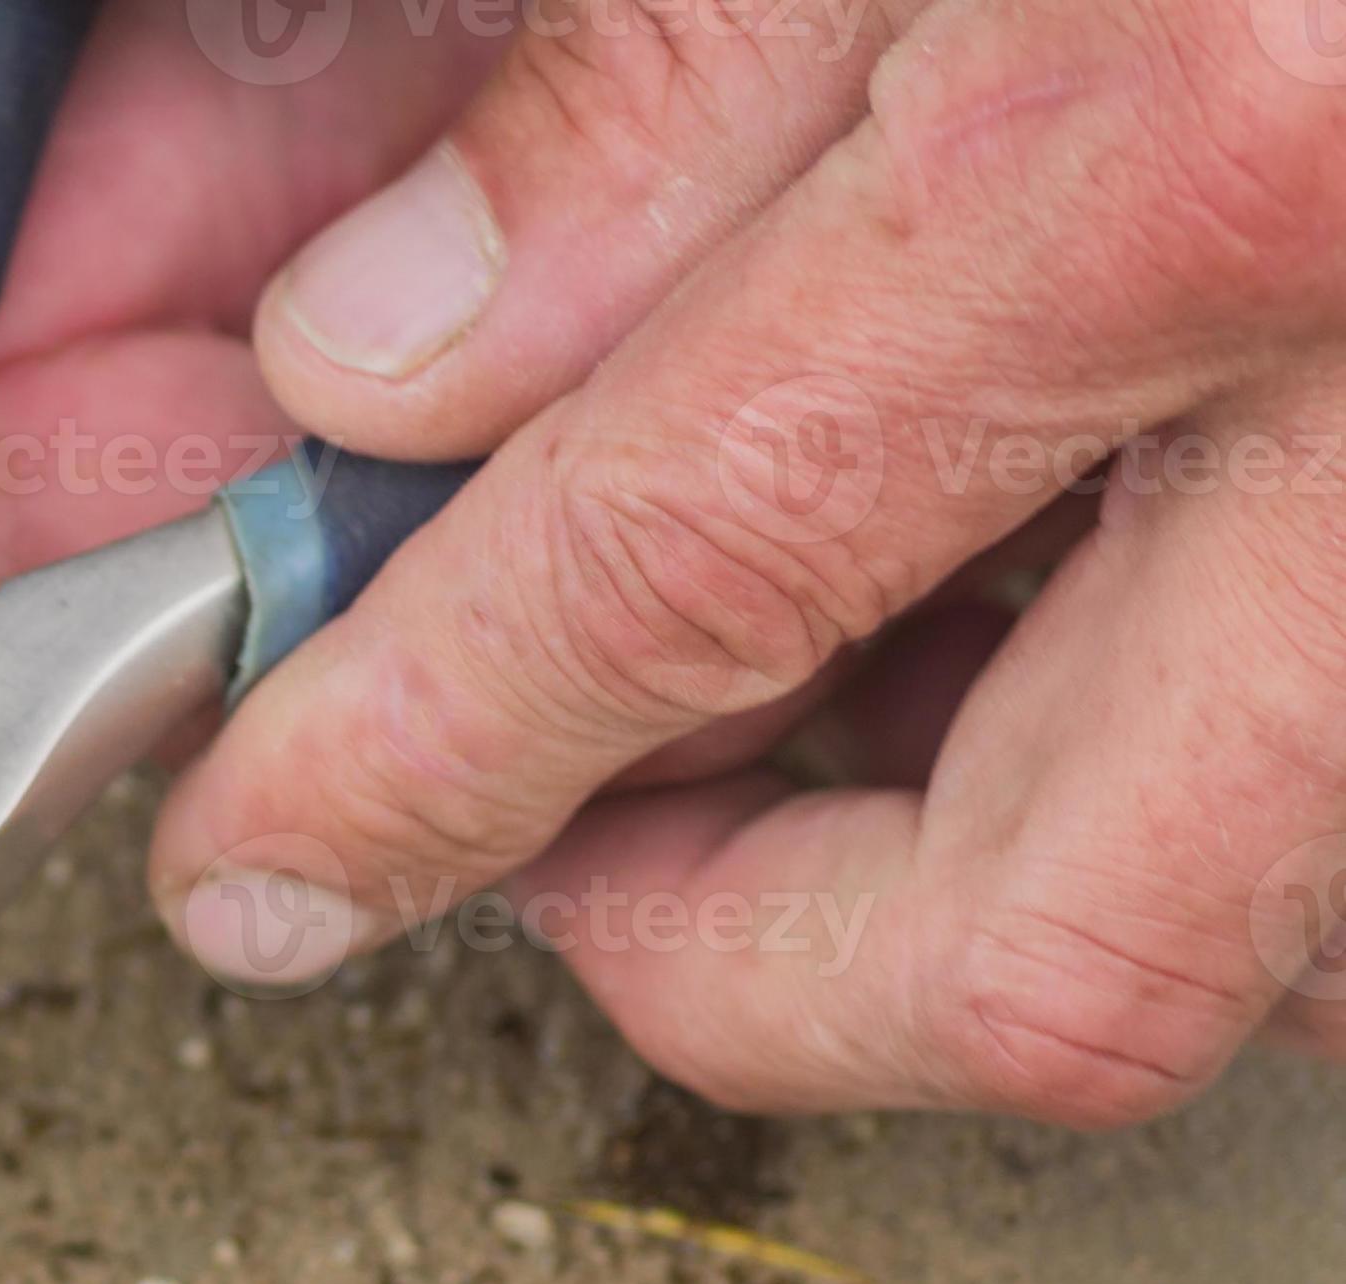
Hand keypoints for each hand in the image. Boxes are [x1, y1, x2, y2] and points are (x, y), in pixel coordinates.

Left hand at [150, 0, 1345, 1123]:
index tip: (275, 845)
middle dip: (724, 959)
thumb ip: (650, 81)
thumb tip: (388, 355)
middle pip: (1043, 947)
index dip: (416, 750)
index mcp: (1221, 134)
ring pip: (1245, 940)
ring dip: (946, 891)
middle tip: (551, 857)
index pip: (687, 564)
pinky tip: (1018, 630)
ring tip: (759, 737)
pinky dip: (1149, 777)